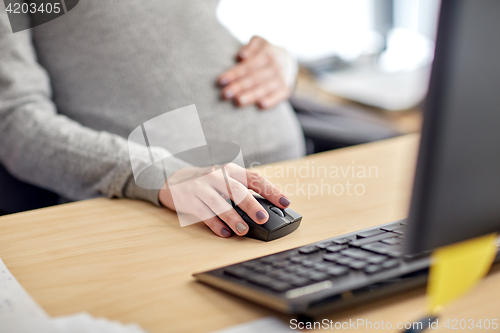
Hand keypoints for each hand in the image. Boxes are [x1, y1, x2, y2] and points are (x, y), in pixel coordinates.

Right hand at [158, 163, 290, 237]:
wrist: (174, 180)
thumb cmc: (207, 183)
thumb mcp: (225, 180)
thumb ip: (242, 191)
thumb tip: (266, 211)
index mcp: (231, 171)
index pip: (255, 178)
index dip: (271, 190)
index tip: (285, 202)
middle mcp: (217, 176)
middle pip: (237, 190)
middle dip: (251, 205)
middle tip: (263, 218)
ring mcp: (202, 187)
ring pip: (220, 203)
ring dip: (233, 218)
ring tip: (243, 230)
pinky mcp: (189, 199)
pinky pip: (204, 213)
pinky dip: (216, 224)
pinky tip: (225, 233)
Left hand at [218, 36, 297, 109]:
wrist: (289, 61)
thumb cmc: (266, 52)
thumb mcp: (260, 43)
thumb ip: (251, 46)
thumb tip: (241, 56)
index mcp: (267, 54)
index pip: (248, 66)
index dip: (234, 73)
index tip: (221, 81)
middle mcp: (276, 66)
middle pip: (254, 78)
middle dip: (239, 86)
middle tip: (225, 94)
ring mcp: (282, 79)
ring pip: (264, 88)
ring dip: (251, 95)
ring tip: (238, 101)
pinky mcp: (286, 90)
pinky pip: (278, 96)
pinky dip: (271, 101)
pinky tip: (261, 105)